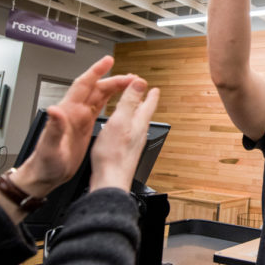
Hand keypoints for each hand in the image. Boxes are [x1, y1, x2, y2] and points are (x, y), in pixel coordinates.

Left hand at [17, 56, 132, 191]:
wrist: (45, 175)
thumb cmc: (44, 163)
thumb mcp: (49, 147)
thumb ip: (53, 128)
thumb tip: (54, 109)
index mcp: (68, 113)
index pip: (83, 86)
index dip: (95, 72)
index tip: (107, 62)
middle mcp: (74, 113)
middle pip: (96, 89)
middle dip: (113, 80)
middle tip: (131, 78)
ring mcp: (79, 119)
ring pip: (99, 97)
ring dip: (113, 88)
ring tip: (129, 84)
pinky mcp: (84, 128)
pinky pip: (99, 109)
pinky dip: (109, 101)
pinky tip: (117, 100)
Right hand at [90, 75, 159, 192]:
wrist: (110, 181)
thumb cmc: (113, 154)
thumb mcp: (120, 121)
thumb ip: (129, 102)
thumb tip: (141, 83)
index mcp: (138, 124)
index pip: (148, 105)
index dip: (151, 95)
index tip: (155, 89)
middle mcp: (138, 134)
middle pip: (143, 114)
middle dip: (144, 103)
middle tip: (146, 96)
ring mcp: (132, 145)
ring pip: (136, 125)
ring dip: (135, 114)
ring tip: (133, 109)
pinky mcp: (124, 153)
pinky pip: (127, 134)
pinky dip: (126, 126)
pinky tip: (120, 130)